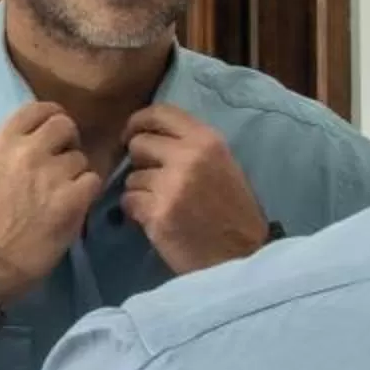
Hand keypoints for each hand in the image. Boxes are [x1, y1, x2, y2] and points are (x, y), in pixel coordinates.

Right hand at [0, 101, 101, 303]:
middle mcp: (28, 150)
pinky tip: (73, 206)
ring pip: (81, 159)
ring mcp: (52, 173)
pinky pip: (93, 181)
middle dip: (68, 142)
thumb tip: (35, 148)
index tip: (54, 132)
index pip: (38, 109)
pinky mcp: (72, 199)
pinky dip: (87, 193)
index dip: (52, 118)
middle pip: (65, 126)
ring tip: (63, 194)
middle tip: (63, 163)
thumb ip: (10, 155)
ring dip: (76, 174)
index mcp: (1, 142)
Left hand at [121, 105, 269, 273]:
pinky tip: (155, 220)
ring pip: (131, 176)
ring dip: (139, 191)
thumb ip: (191, 147)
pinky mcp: (158, 212)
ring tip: (161, 205)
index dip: (138, 121)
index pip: (161, 112)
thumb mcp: (222, 166)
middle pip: (138, 144)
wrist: (241, 257)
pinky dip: (135, 211)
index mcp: (208, 140)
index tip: (131, 134)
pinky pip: (128, 201)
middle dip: (139, 162)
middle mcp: (189, 156)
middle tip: (151, 179)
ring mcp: (172, 184)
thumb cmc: (233, 213)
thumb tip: (149, 136)